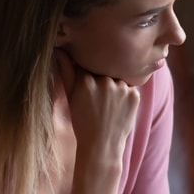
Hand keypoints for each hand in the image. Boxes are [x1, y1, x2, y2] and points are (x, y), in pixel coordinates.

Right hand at [53, 48, 138, 162]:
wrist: (102, 144)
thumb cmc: (83, 120)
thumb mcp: (71, 96)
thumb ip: (66, 71)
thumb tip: (58, 49)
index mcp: (85, 80)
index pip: (86, 65)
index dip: (86, 74)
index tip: (86, 87)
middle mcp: (104, 81)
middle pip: (103, 70)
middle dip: (100, 79)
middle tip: (97, 99)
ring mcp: (121, 88)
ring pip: (117, 78)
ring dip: (113, 86)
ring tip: (107, 105)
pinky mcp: (134, 95)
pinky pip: (129, 88)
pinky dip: (124, 95)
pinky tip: (118, 108)